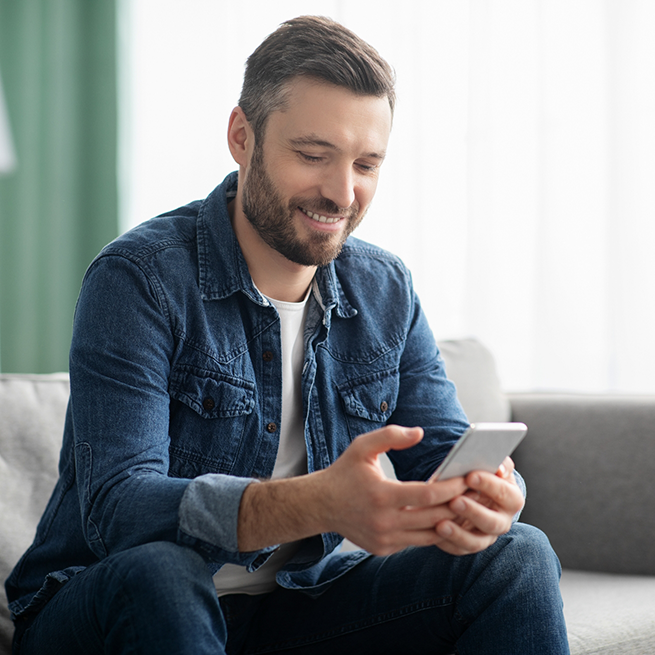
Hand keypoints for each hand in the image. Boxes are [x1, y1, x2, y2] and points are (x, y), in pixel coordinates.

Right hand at [317, 425, 468, 555]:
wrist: (320, 505)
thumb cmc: (344, 472)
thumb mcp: (362, 446)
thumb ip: (391, 436)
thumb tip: (420, 432)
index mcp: (382, 495)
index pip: (428, 495)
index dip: (452, 487)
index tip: (468, 477)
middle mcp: (384, 522)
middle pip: (435, 518)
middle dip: (459, 505)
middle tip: (477, 493)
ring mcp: (385, 539)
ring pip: (430, 536)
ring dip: (450, 522)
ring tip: (467, 507)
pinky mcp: (384, 548)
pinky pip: (416, 542)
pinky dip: (432, 531)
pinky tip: (444, 517)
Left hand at [433, 457, 524, 555]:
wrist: (473, 491)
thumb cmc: (481, 474)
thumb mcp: (490, 464)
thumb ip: (496, 461)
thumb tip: (499, 467)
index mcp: (511, 498)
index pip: (505, 494)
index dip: (489, 485)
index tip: (470, 476)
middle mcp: (502, 521)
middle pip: (492, 522)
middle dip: (473, 511)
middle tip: (455, 501)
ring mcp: (486, 536)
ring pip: (476, 541)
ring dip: (458, 533)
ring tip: (441, 524)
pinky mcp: (469, 545)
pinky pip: (459, 549)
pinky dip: (447, 542)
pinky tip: (434, 532)